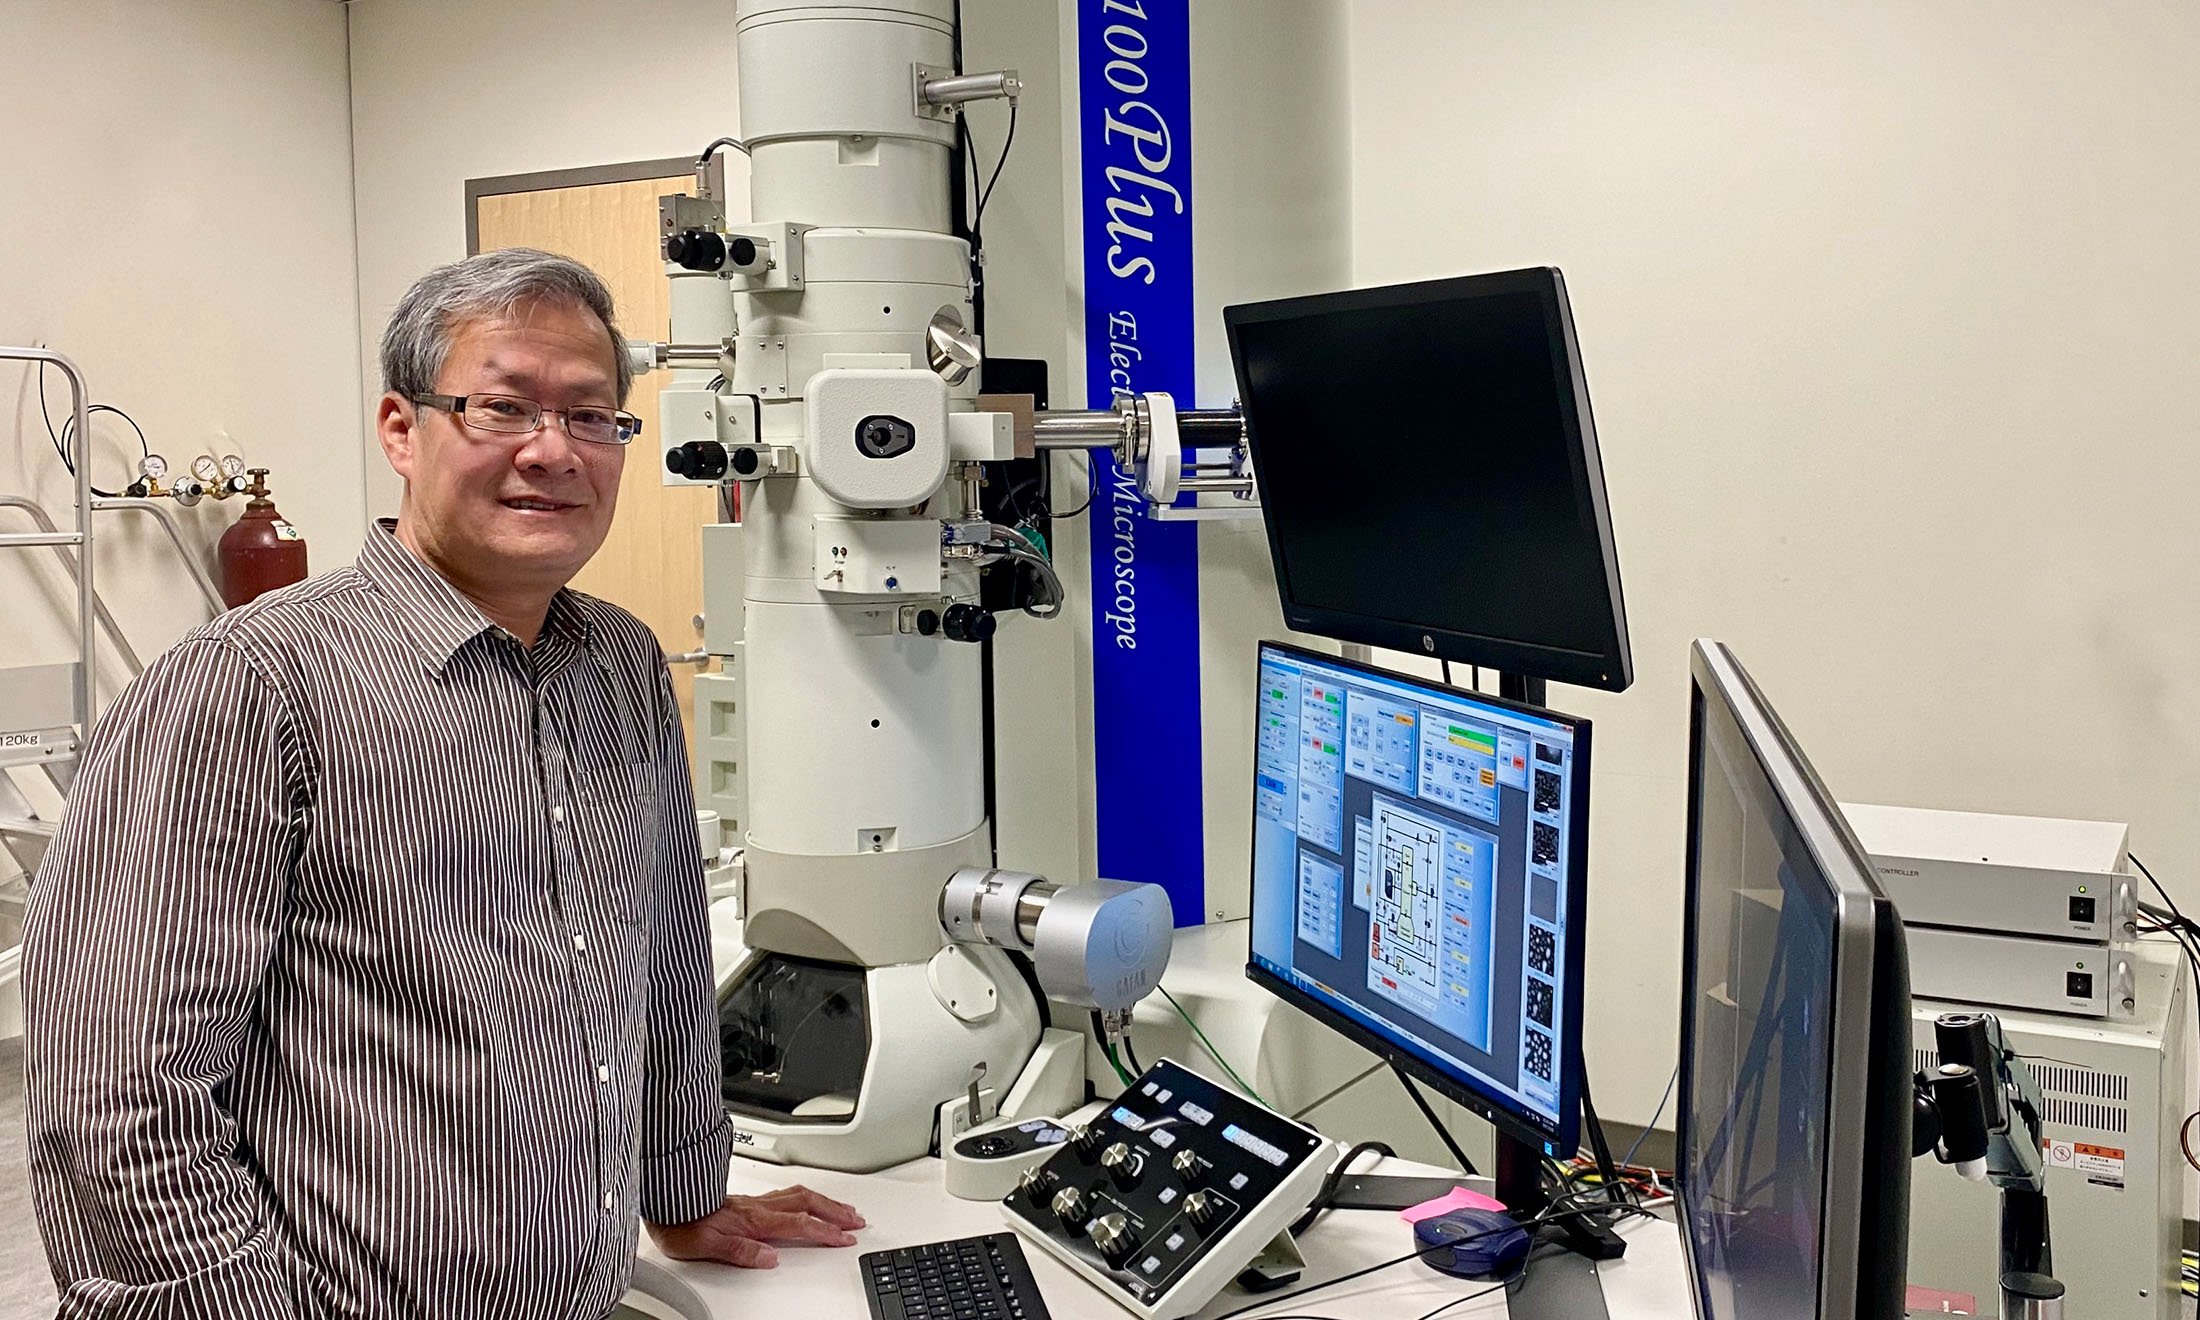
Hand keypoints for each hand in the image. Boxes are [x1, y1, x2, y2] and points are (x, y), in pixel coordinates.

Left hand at [647, 1185, 866, 1268]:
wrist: (664, 1201)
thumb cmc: (681, 1224)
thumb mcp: (707, 1246)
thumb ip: (741, 1252)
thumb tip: (770, 1258)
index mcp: (753, 1221)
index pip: (799, 1225)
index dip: (826, 1232)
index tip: (846, 1238)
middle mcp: (758, 1207)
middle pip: (808, 1204)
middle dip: (836, 1212)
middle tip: (856, 1220)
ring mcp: (755, 1200)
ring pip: (800, 1194)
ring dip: (826, 1201)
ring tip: (842, 1207)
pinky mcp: (747, 1198)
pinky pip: (786, 1191)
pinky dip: (806, 1194)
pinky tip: (807, 1198)